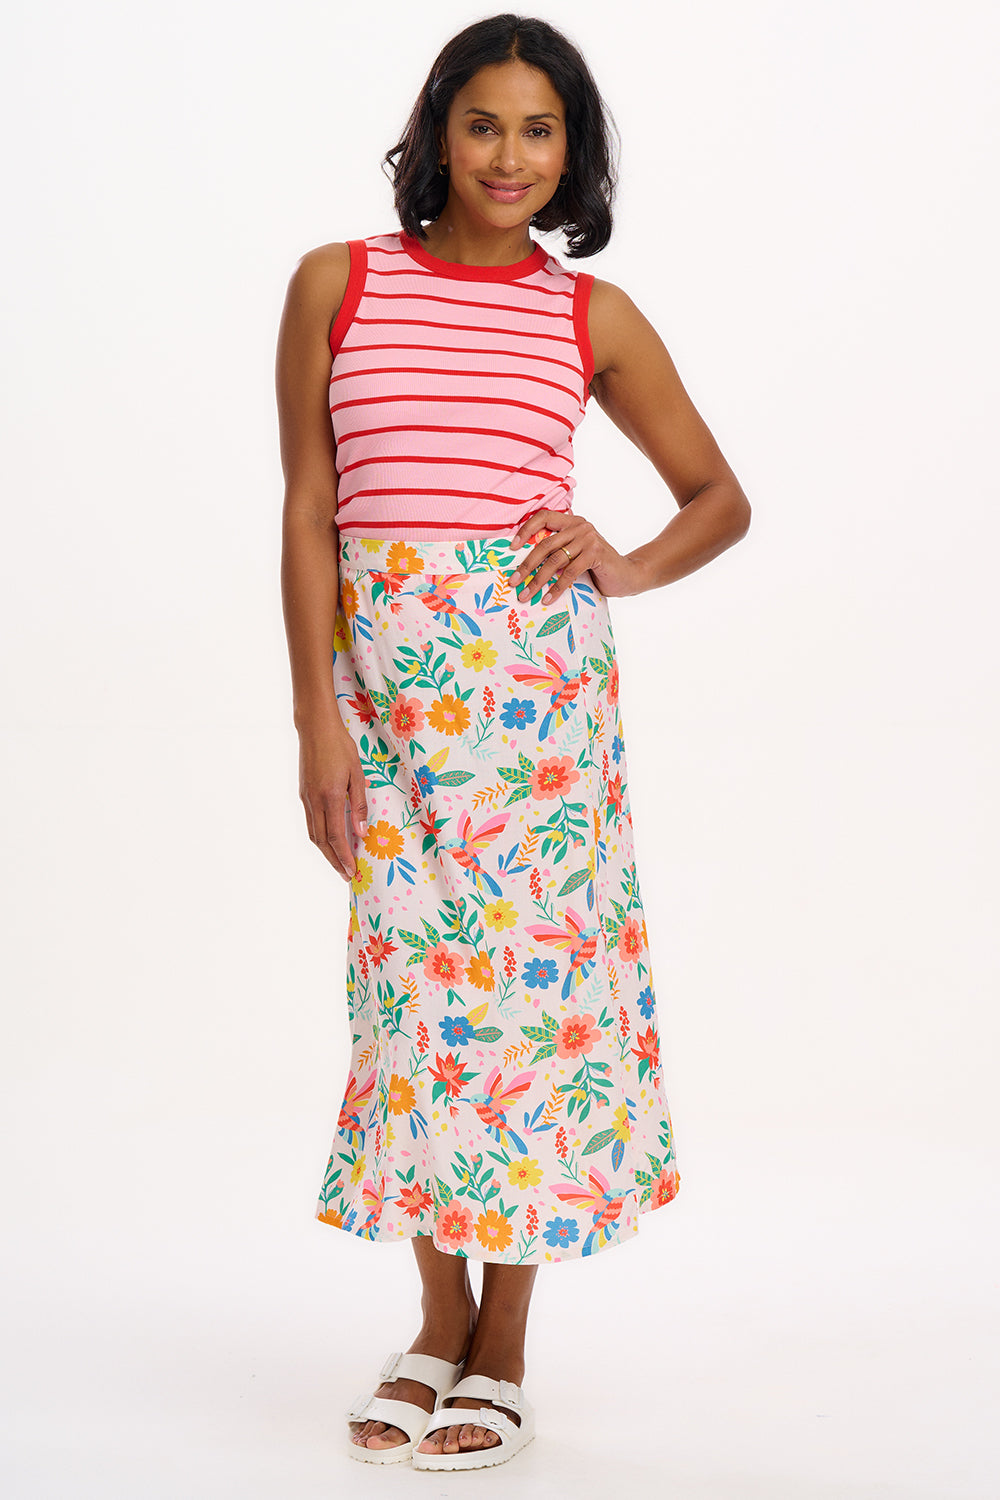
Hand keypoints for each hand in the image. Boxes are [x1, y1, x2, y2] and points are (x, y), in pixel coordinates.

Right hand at [297, 719, 368, 881]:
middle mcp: (314, 801)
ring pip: (313, 834)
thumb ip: (359, 804)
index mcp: (330, 797)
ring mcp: (306, 799)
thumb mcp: (358, 774)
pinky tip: (329, 841)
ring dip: (326, 852)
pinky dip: (319, 837)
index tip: (352, 871)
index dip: (344, 857)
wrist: (315, 729)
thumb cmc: (340, 747)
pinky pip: (311, 823)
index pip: (336, 836)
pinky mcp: (303, 794)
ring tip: (339, 863)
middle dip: (334, 861)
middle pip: (322, 842)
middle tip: (346, 876)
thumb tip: (362, 832)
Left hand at [508, 510, 645, 601]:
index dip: (525, 530)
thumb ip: (558, 550)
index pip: (543, 517)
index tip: (511, 547)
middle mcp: (580, 526)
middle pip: (545, 544)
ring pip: (555, 560)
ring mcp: (589, 539)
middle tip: (513, 581)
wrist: (627, 575)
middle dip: (526, 565)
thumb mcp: (575, 553)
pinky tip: (547, 599)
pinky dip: (556, 588)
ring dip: (537, 580)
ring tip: (526, 595)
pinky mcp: (596, 554)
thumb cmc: (597, 566)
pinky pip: (570, 573)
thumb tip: (525, 562)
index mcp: (572, 521)